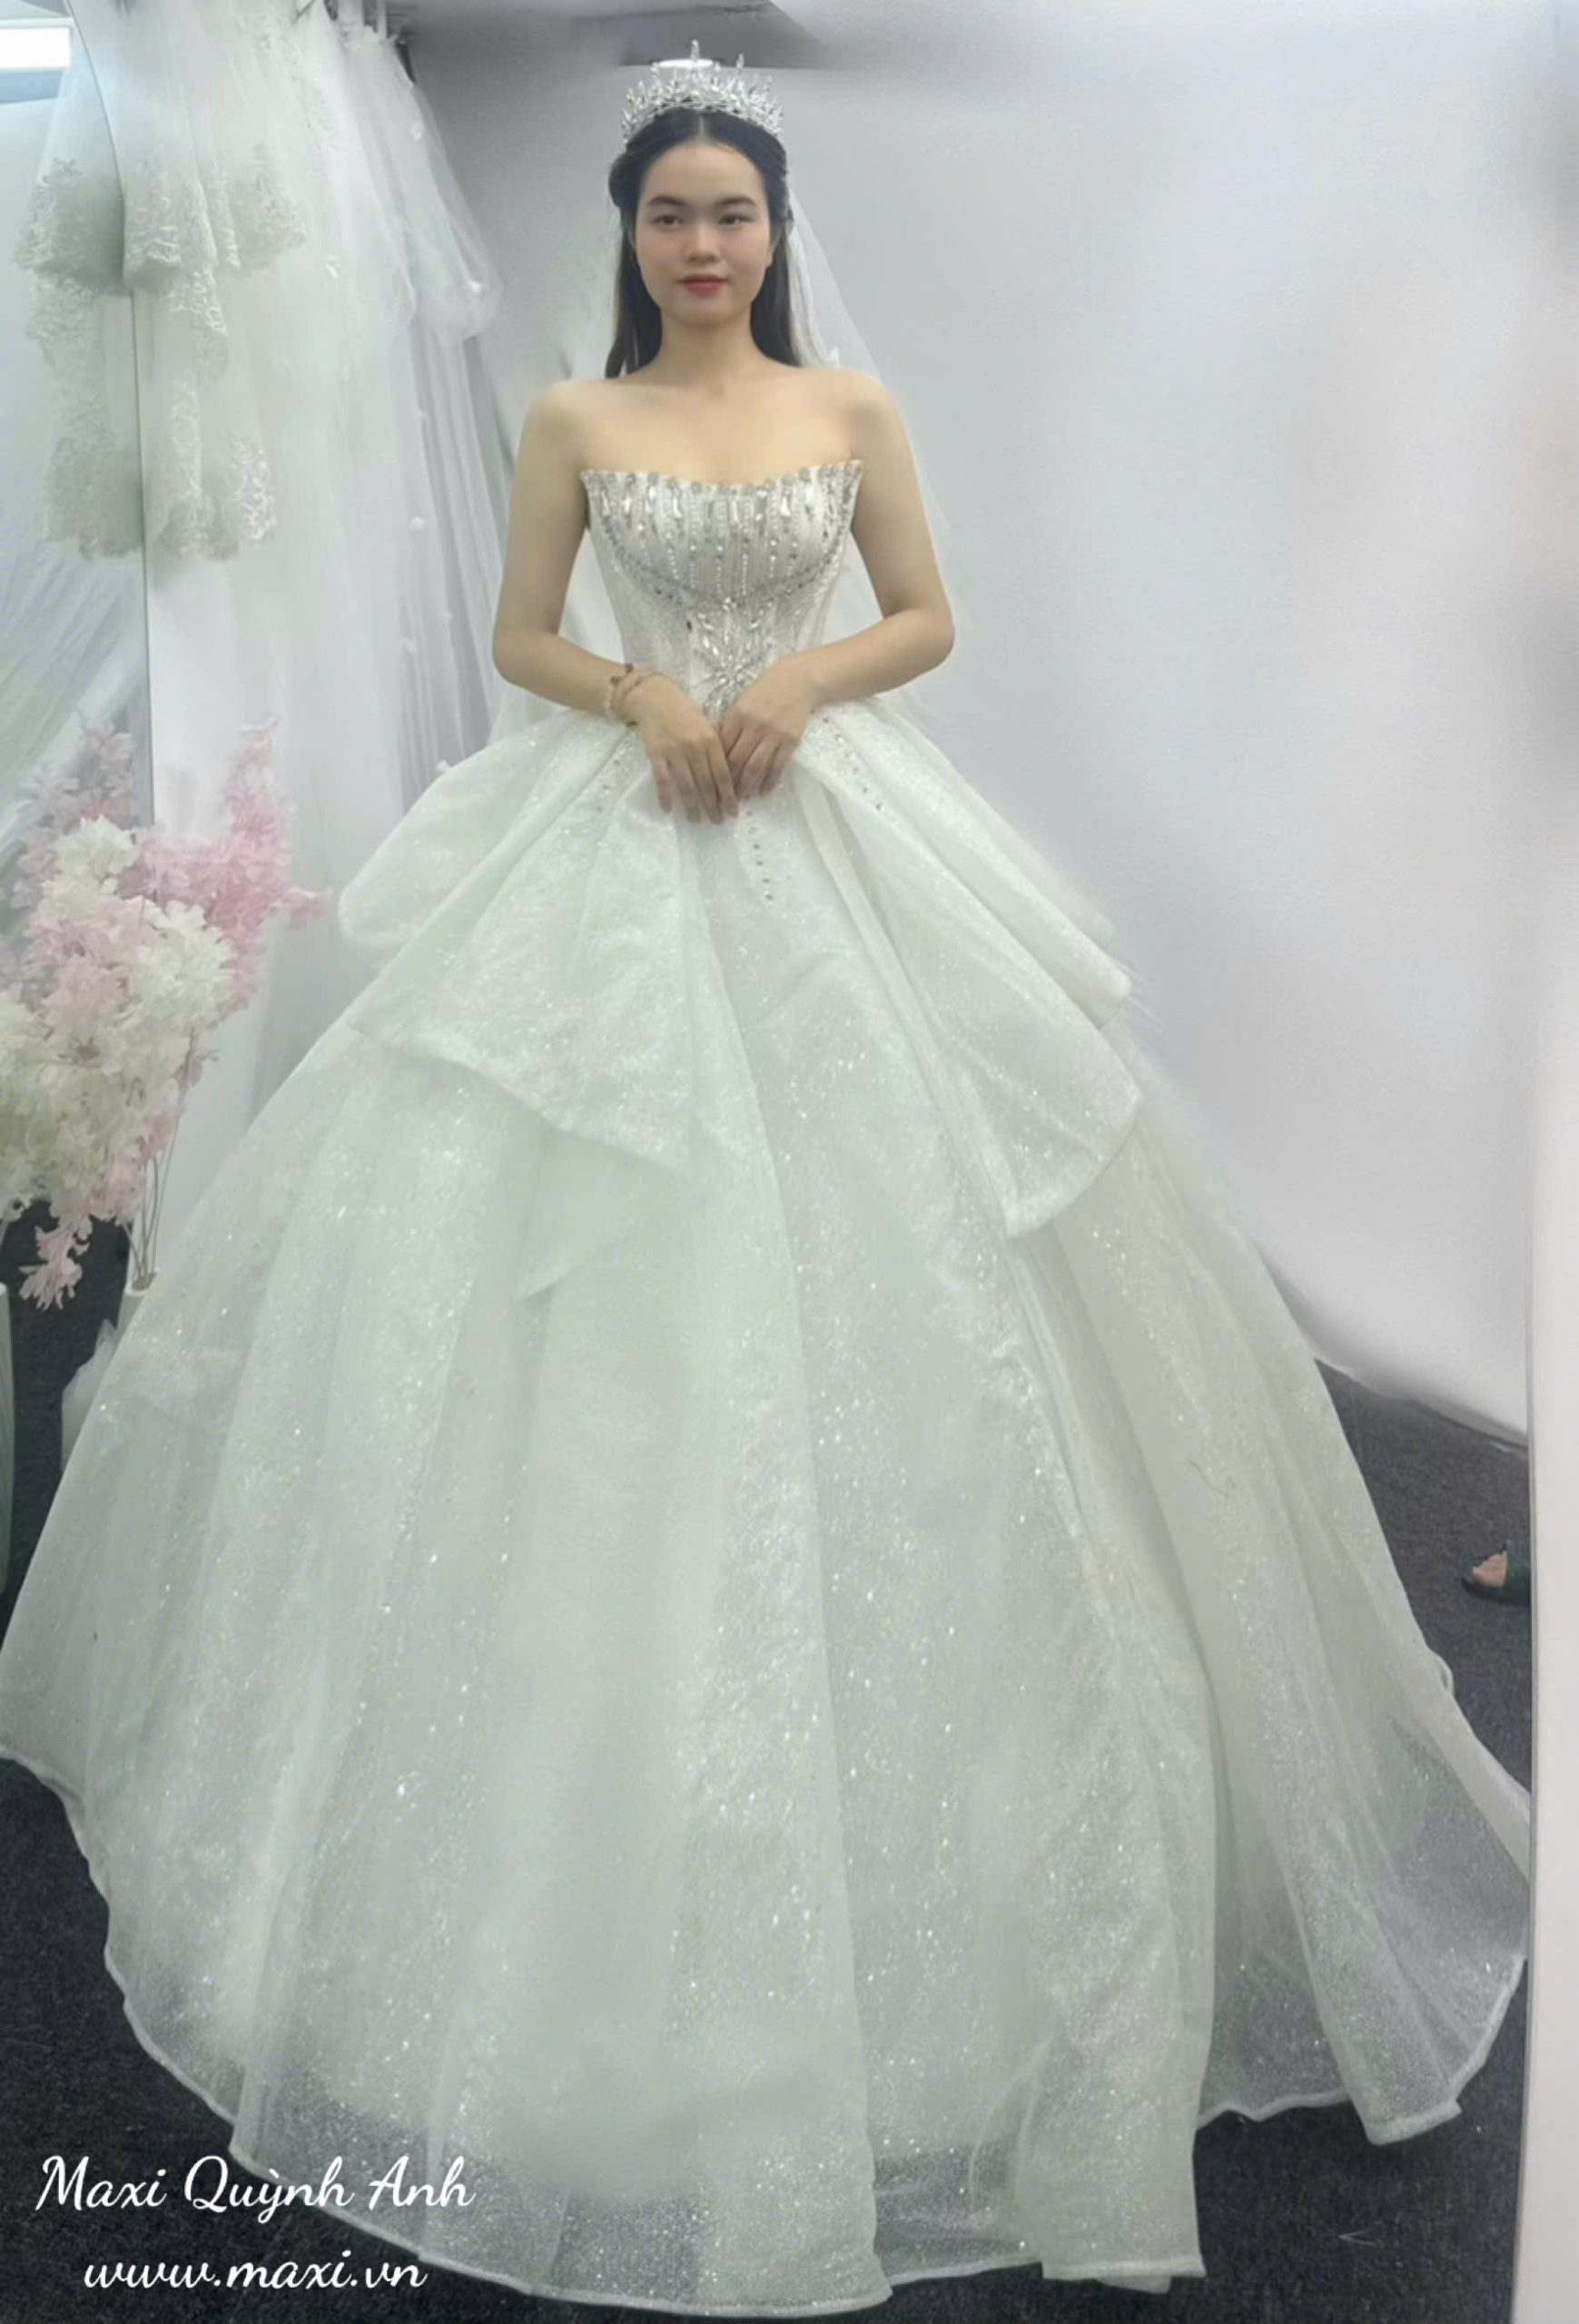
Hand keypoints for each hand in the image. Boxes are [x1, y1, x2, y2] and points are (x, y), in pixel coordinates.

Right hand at [629, 675, 737, 822]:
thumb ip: (718, 749)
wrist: (657, 698)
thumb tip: (730, 779)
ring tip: (696, 820)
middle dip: (713, 806)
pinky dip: (665, 796)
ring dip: (692, 806)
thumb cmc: (686, 714)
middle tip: (717, 822)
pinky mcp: (656, 754)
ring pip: (686, 785)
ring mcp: (674, 751)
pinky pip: (662, 780)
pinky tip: (668, 810)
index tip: (734, 812)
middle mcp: (695, 747)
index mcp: (711, 740)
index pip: (723, 774)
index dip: (729, 796)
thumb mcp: (708, 726)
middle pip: (706, 784)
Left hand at [717, 661, 817, 799]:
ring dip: (748, 786)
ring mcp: (774, 734)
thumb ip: (732, 724)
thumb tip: (719, 750)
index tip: (712, 780)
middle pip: (738, 761)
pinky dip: (769, 782)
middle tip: (725, 795)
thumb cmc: (766, 690)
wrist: (798, 681)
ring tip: (742, 797)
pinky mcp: (790, 741)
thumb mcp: (743, 702)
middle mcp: (755, 726)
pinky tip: (763, 792)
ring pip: (756, 767)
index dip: (717, 766)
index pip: (723, 747)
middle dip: (730, 782)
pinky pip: (778, 767)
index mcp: (739, 715)